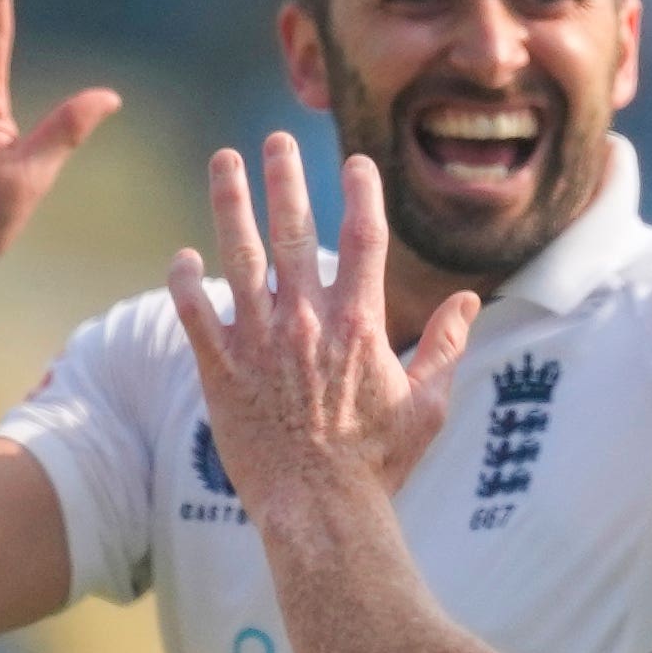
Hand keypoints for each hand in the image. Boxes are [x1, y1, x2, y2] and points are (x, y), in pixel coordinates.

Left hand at [168, 133, 477, 518]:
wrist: (319, 511)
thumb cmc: (379, 463)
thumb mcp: (429, 404)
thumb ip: (447, 347)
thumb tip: (468, 303)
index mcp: (360, 323)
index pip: (363, 237)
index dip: (361, 193)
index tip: (356, 163)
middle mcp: (307, 320)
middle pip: (294, 230)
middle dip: (286, 178)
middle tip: (276, 141)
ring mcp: (259, 342)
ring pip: (237, 254)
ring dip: (230, 202)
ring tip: (223, 162)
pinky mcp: (220, 370)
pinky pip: (194, 312)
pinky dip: (185, 281)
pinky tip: (182, 256)